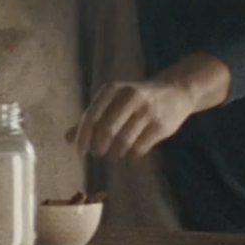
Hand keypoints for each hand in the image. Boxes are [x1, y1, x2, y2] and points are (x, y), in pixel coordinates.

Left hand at [71, 79, 200, 159]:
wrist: (176, 91)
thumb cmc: (136, 99)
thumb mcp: (113, 100)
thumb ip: (92, 118)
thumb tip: (67, 138)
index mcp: (113, 90)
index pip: (92, 116)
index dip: (83, 137)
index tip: (80, 152)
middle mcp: (130, 97)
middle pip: (107, 130)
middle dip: (99, 147)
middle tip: (98, 154)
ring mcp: (147, 111)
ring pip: (123, 142)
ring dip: (115, 153)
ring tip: (114, 153)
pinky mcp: (161, 126)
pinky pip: (140, 148)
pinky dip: (132, 154)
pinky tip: (131, 151)